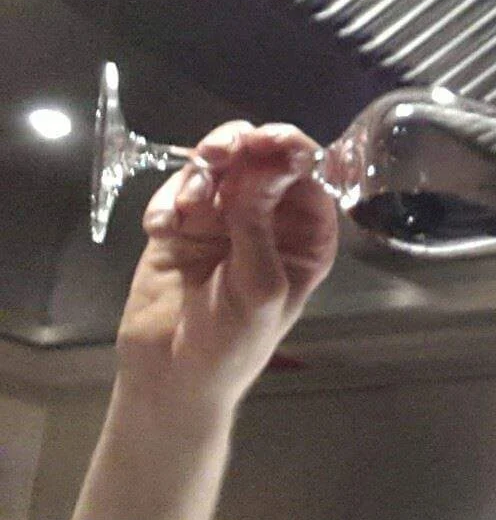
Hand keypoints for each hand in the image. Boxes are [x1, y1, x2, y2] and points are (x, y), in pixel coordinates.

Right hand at [117, 121, 336, 412]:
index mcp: (305, 238)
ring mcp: (224, 219)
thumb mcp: (258, 287)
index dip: (293, 153)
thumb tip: (269, 164)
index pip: (308, 180)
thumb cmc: (232, 344)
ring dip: (202, 172)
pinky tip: (163, 229)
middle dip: (242, 148)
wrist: (171, 378)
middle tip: (221, 154)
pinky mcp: (181, 224)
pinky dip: (168, 201)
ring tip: (189, 202)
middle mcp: (269, 221)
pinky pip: (176, 190)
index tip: (273, 141)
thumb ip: (260, 225)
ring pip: (219, 165)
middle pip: (262, 160)